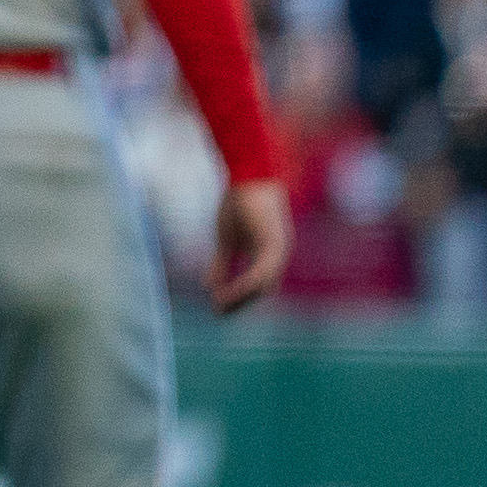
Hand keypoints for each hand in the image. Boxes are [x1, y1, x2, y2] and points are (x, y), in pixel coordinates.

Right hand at [209, 179, 291, 315]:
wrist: (247, 174)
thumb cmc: (238, 202)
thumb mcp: (226, 239)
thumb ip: (221, 264)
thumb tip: (208, 288)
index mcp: (269, 254)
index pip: (258, 285)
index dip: (239, 298)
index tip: (218, 309)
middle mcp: (278, 254)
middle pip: (263, 289)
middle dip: (241, 303)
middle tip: (218, 313)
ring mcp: (278, 249)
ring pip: (264, 285)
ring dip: (241, 298)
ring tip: (219, 306)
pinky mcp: (272, 243)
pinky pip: (260, 273)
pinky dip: (244, 285)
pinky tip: (227, 291)